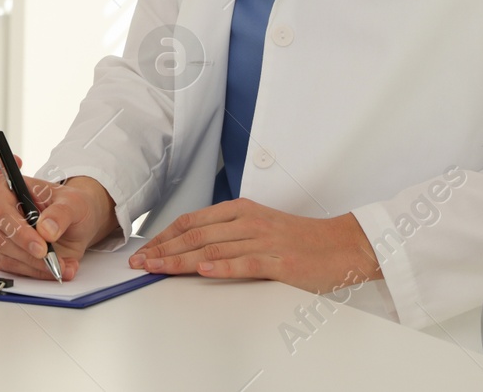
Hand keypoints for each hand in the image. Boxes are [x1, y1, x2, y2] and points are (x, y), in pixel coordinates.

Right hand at [0, 174, 114, 280]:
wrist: (77, 223)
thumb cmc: (70, 206)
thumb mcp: (73, 204)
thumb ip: (60, 213)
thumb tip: (46, 229)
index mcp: (8, 188)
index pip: (1, 210)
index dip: (19, 231)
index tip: (41, 246)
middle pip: (0, 236)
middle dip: (28, 253)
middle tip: (52, 260)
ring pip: (5, 256)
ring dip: (35, 266)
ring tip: (62, 264)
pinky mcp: (2, 253)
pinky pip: (11, 268)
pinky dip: (35, 272)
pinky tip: (54, 268)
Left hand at [128, 198, 380, 292]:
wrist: (343, 245)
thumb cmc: (300, 239)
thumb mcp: (259, 226)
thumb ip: (229, 232)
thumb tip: (193, 246)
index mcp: (241, 210)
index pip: (191, 221)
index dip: (164, 236)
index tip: (144, 249)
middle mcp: (248, 221)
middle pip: (195, 235)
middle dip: (162, 249)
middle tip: (140, 263)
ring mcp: (263, 240)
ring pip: (212, 248)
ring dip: (180, 260)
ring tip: (157, 268)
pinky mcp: (279, 260)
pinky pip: (245, 262)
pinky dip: (222, 267)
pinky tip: (203, 271)